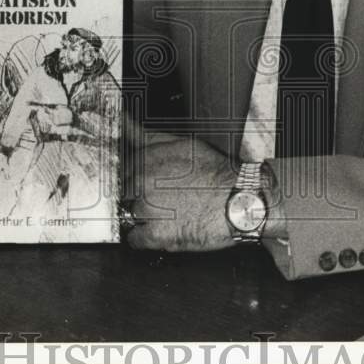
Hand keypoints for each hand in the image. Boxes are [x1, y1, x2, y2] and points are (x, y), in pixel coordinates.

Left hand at [122, 133, 235, 251]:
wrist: (240, 201)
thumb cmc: (217, 174)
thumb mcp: (185, 144)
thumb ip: (151, 137)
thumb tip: (126, 124)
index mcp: (147, 158)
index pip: (124, 168)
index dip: (136, 177)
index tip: (145, 183)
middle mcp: (142, 181)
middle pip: (124, 192)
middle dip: (137, 196)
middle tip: (160, 200)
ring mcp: (146, 208)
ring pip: (128, 214)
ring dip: (142, 216)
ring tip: (166, 214)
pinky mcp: (154, 234)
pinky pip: (134, 239)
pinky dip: (144, 238)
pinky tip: (161, 230)